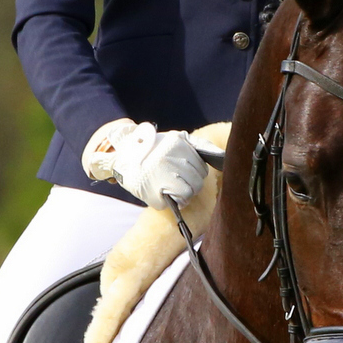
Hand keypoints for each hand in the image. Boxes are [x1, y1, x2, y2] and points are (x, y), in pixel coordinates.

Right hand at [83, 119, 207, 208]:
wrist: (121, 159)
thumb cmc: (151, 151)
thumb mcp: (172, 140)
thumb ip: (196, 144)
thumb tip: (221, 155)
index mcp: (178, 143)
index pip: (202, 166)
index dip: (195, 173)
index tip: (184, 174)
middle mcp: (172, 157)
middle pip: (198, 180)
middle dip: (191, 184)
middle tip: (177, 183)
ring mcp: (164, 174)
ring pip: (191, 191)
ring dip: (185, 194)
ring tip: (172, 190)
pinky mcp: (157, 189)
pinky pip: (180, 200)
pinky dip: (177, 202)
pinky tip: (166, 195)